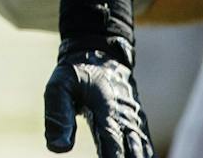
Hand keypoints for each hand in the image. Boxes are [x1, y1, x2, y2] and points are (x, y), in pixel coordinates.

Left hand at [44, 39, 152, 156]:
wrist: (99, 54)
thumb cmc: (76, 72)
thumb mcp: (60, 85)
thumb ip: (58, 115)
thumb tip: (57, 148)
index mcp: (107, 110)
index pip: (113, 145)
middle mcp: (126, 119)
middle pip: (134, 154)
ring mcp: (135, 123)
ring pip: (143, 151)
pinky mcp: (138, 125)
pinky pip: (146, 147)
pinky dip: (144, 156)